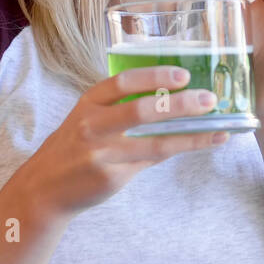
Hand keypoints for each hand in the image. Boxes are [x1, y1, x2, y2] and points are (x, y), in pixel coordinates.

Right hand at [17, 65, 226, 219]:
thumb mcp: (88, 119)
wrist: (44, 188)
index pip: (123, 82)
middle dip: (179, 104)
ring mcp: (102, 153)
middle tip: (208, 100)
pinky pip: (151, 162)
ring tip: (219, 128)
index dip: (154, 77)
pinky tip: (201, 144)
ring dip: (190, 134)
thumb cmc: (75, 147)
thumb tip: (174, 99)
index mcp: (89, 103)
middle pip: (141, 110)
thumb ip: (122, 108)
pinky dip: (178, 151)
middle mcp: (93, 125)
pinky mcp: (111, 176)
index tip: (183, 75)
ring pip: (154, 143)